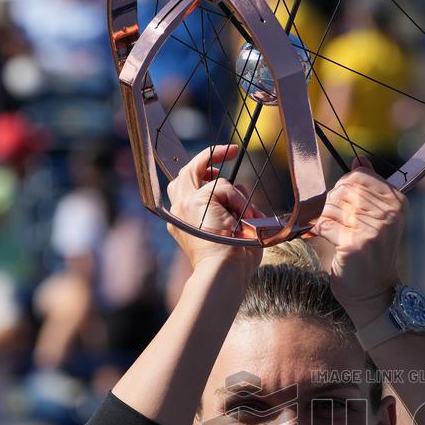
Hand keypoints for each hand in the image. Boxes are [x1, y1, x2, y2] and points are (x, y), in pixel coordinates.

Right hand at [166, 144, 264, 275]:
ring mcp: (184, 204)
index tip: (216, 172)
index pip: (184, 189)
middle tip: (229, 152)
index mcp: (184, 223)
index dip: (199, 173)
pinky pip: (224, 186)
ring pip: (207, 176)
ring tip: (245, 218)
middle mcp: (179, 211)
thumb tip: (241, 193)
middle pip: (186, 172)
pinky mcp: (196, 200)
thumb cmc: (234, 261)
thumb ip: (229, 211)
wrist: (224, 272)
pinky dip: (238, 201)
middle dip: (207, 158)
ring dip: (234, 195)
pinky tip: (242, 219)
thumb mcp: (231, 231)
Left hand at [314, 158, 404, 325]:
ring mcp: (373, 229)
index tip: (343, 205)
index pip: (358, 176)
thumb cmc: (371, 254)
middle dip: (332, 204)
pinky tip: (329, 241)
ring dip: (326, 219)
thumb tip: (360, 160)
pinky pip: (325, 224)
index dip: (343, 188)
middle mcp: (389, 214)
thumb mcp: (377, 218)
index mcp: (397, 202)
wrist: (374, 292)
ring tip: (335, 234)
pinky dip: (320, 231)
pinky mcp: (355, 244)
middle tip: (336, 223)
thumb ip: (369, 188)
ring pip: (332, 206)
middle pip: (343, 190)